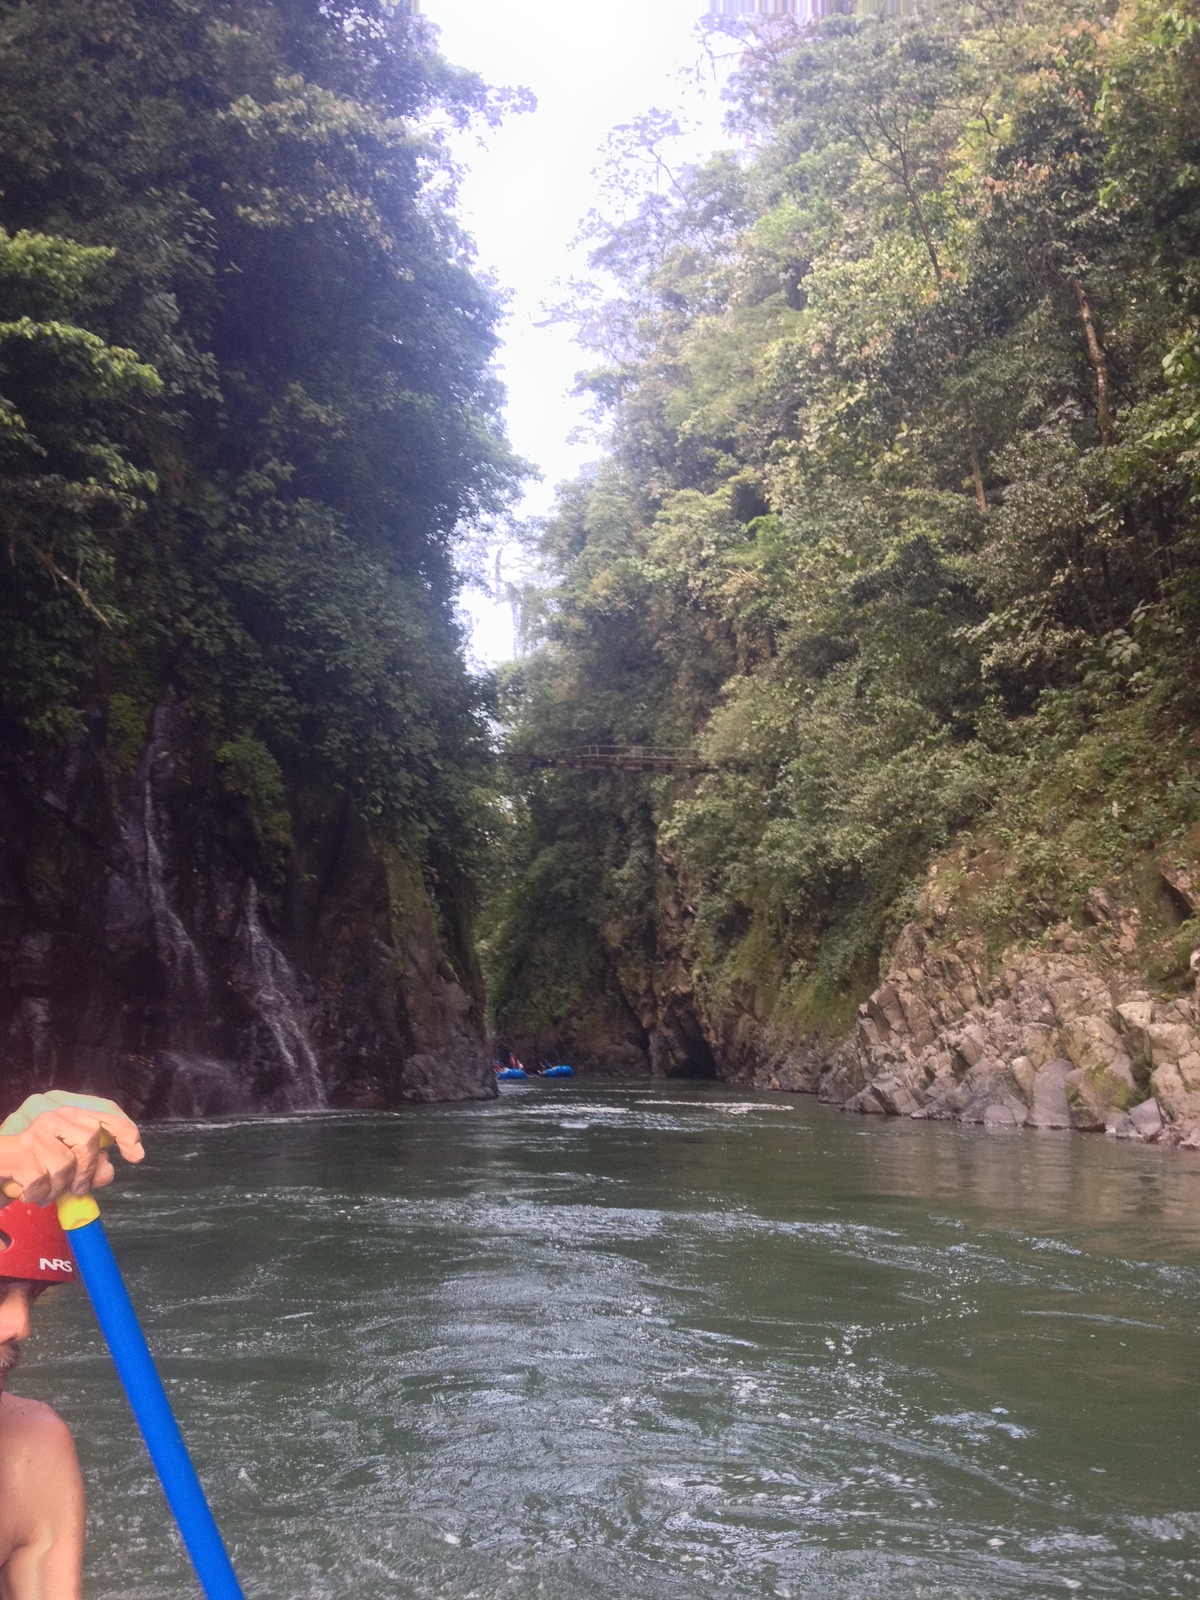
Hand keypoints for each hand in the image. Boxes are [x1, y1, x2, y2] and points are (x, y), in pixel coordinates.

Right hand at [0, 1093, 143, 1205]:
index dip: (124, 1130)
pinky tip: (29, 1194)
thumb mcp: (61, 1165)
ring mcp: (33, 1131)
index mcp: (64, 1114)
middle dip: (86, 1170)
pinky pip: (42, 1179)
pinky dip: (37, 1194)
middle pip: (89, 1138)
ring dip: (56, 1188)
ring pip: (65, 1163)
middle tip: (76, 1189)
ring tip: (45, 1193)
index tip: (136, 1154)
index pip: (103, 1113)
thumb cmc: (27, 1167)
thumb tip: (108, 1169)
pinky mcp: (18, 1151)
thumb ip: (88, 1166)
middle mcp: (49, 1114)